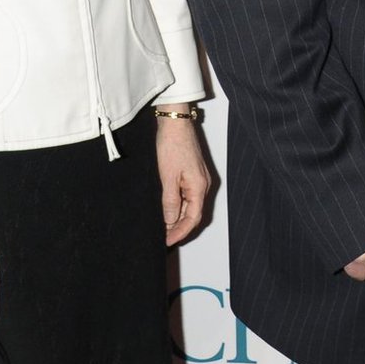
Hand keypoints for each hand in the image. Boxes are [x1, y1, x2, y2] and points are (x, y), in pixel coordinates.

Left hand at [154, 115, 212, 245]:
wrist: (175, 122)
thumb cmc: (172, 145)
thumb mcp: (167, 176)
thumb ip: (170, 201)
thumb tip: (170, 220)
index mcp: (199, 187)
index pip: (193, 218)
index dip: (180, 232)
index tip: (167, 241)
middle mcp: (203, 185)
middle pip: (193, 213)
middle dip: (178, 227)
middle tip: (162, 237)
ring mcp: (198, 178)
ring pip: (189, 205)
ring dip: (176, 216)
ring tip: (161, 226)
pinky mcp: (192, 172)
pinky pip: (186, 195)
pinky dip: (177, 205)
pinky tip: (166, 208)